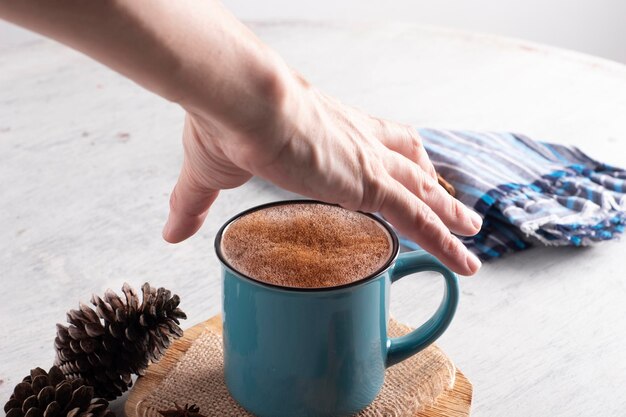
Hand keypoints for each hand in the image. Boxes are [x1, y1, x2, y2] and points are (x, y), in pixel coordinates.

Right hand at [163, 72, 482, 275]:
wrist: (240, 99)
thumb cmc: (226, 120)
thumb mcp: (211, 169)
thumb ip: (193, 202)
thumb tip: (169, 232)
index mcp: (328, 130)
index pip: (375, 140)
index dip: (392, 154)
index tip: (406, 167)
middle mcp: (358, 141)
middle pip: (411, 162)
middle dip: (432, 183)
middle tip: (453, 200)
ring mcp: (368, 162)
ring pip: (425, 191)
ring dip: (450, 212)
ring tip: (472, 230)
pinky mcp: (370, 184)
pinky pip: (421, 219)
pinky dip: (445, 241)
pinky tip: (465, 259)